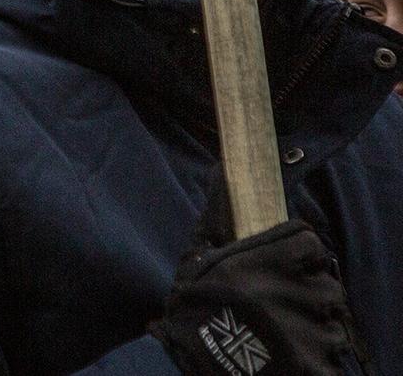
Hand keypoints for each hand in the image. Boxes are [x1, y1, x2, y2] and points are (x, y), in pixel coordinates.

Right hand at [150, 220, 362, 375]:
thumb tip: (221, 168)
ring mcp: (310, 333)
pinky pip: (332, 362)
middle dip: (309, 294)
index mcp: (270, 262)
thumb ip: (217, 218)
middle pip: (327, 286)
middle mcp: (295, 293)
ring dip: (314, 329)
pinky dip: (316, 362)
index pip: (311, 245)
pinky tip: (289, 356)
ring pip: (333, 325)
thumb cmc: (194, 306)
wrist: (191, 361)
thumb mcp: (199, 256)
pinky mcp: (315, 367)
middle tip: (283, 305)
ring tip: (284, 335)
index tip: (288, 266)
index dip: (301, 255)